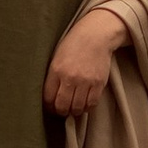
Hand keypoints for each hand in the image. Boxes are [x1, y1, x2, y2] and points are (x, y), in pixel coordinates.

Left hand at [43, 6, 128, 121]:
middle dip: (61, 111)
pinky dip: (87, 107)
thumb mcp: (56, 57)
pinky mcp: (98, 84)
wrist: (95, 35)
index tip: (51, 106)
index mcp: (56, 70)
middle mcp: (70, 78)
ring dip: (74, 111)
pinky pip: (91, 104)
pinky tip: (84, 103)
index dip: (48, 106)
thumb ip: (53, 76)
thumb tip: (50, 96)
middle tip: (62, 109)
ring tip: (73, 107)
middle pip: (62, 106)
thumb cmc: (73, 45)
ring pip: (77, 108)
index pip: (48, 98)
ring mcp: (85, 81)